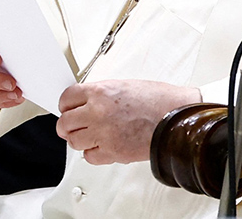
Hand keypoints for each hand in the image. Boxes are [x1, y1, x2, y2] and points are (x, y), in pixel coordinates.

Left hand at [56, 80, 200, 164]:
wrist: (176, 116)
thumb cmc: (157, 100)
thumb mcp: (123, 86)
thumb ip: (100, 94)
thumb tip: (84, 102)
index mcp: (100, 92)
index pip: (66, 99)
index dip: (65, 104)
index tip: (68, 108)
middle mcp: (97, 113)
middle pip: (65, 123)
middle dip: (68, 124)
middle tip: (74, 124)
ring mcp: (104, 134)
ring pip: (73, 141)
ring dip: (79, 139)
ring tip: (89, 135)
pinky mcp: (112, 152)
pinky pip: (89, 157)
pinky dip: (93, 153)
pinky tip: (102, 145)